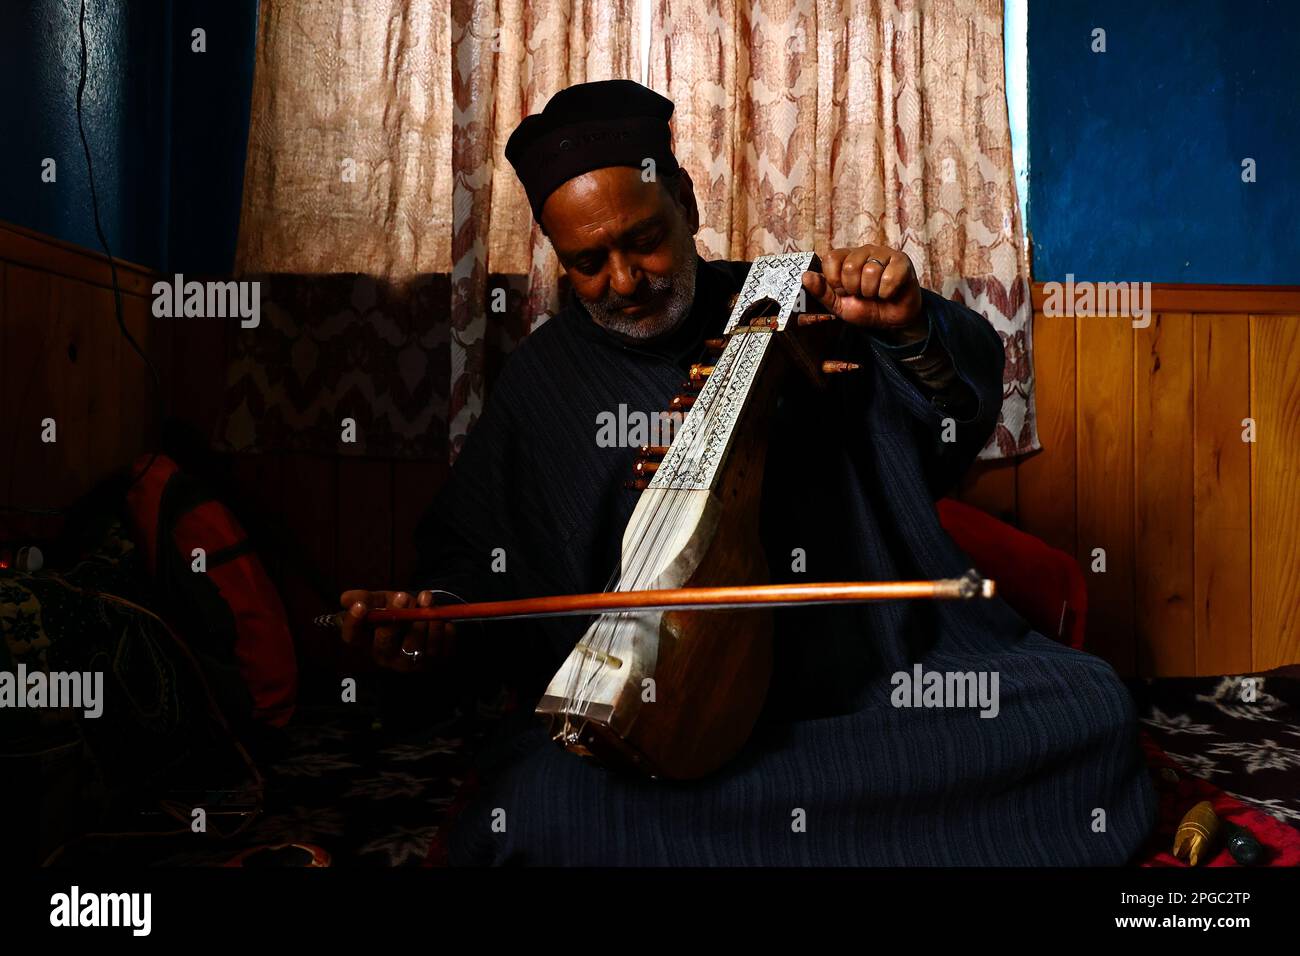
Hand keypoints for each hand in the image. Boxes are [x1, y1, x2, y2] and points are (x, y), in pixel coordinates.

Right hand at [338, 589, 455, 672]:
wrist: (425, 618)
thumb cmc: (398, 610)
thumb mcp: (382, 601)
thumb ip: (366, 598)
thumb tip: (346, 599)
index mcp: (367, 641)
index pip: (352, 637)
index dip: (353, 623)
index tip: (360, 606)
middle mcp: (386, 656)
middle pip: (384, 644)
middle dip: (395, 618)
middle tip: (403, 596)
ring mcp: (409, 663)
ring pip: (416, 646)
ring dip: (424, 621)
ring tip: (428, 603)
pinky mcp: (433, 664)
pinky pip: (440, 649)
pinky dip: (442, 631)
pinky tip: (442, 620)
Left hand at [801, 244, 925, 342]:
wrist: (891, 321)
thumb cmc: (865, 309)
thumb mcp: (839, 305)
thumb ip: (822, 291)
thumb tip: (805, 276)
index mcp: (846, 258)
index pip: (830, 259)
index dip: (835, 281)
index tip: (844, 291)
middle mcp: (864, 251)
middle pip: (850, 267)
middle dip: (855, 289)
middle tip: (863, 294)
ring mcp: (884, 253)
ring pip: (870, 272)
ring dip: (872, 292)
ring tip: (877, 293)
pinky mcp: (902, 261)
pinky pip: (889, 277)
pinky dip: (887, 292)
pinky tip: (890, 292)